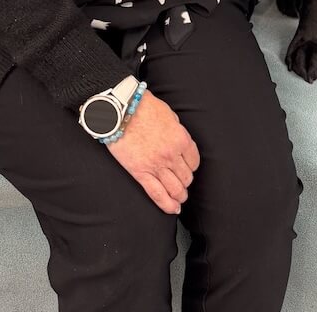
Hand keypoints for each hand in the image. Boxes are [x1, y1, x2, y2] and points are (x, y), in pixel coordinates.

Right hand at [106, 91, 199, 214]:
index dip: (192, 166)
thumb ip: (177, 130)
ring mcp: (156, 166)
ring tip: (179, 198)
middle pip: (186, 177)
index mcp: (181, 139)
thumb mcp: (169, 115)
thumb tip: (179, 141)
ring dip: (180, 195)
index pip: (194, 161)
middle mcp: (171, 155)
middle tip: (183, 183)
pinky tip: (173, 209)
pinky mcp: (140, 173)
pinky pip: (157, 194)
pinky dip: (167, 205)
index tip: (188, 167)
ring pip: (175, 188)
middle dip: (186, 181)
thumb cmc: (144, 107)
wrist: (121, 111)